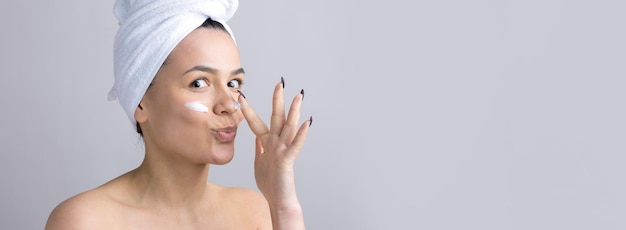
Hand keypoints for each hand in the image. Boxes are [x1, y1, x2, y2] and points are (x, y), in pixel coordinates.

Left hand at [237, 79, 310, 206]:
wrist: (278, 200)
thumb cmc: (270, 183)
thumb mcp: (260, 161)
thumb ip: (260, 147)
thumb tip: (257, 137)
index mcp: (267, 142)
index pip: (256, 122)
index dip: (247, 109)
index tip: (240, 95)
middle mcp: (276, 142)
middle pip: (277, 117)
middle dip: (278, 99)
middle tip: (280, 82)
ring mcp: (283, 150)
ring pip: (289, 127)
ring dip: (294, 111)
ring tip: (298, 96)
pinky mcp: (288, 160)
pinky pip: (295, 146)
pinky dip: (301, 135)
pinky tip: (306, 123)